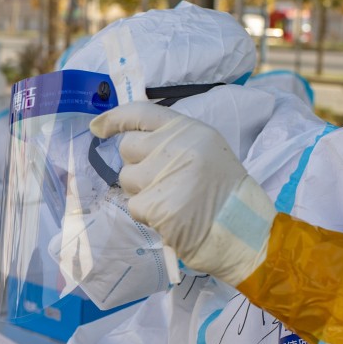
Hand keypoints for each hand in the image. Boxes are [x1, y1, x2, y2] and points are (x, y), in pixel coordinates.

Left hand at [89, 102, 276, 286]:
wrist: (245, 230)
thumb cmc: (225, 192)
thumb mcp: (206, 150)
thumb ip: (172, 141)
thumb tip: (128, 140)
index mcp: (189, 129)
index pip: (140, 113)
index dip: (114, 119)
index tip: (97, 127)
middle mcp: (175, 146)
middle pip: (127, 148)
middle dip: (136, 164)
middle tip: (160, 180)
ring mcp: (164, 175)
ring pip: (126, 178)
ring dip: (141, 191)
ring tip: (171, 200)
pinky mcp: (156, 205)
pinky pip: (134, 206)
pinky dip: (147, 214)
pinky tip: (170, 217)